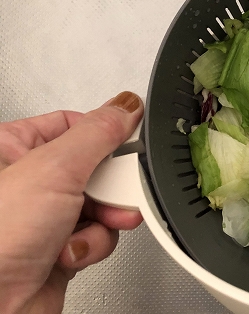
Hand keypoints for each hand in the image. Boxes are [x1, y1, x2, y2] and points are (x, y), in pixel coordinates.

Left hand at [0, 91, 143, 313]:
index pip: (72, 123)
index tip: (126, 140)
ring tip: (90, 227)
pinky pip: (97, 232)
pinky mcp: (60, 247)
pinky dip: (94, 243)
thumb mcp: (55, 168)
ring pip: (101, 202)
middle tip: (114, 190)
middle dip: (111, 185)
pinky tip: (73, 251)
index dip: (103, 133)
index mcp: (11, 148)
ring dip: (105, 218)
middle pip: (94, 166)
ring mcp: (44, 216)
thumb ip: (97, 132)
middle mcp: (26, 181)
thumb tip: (126, 106)